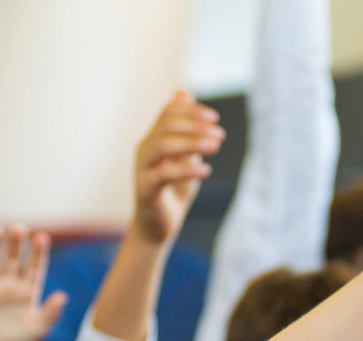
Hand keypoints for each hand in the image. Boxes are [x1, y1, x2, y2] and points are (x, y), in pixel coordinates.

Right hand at [0, 225, 65, 340]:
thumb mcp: (38, 328)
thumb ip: (51, 313)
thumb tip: (62, 297)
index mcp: (28, 291)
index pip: (35, 267)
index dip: (38, 252)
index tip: (41, 237)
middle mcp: (11, 285)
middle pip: (14, 259)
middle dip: (16, 244)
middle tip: (19, 228)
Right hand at [133, 90, 222, 243]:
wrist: (158, 225)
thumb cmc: (173, 189)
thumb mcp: (184, 155)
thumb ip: (185, 128)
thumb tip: (183, 92)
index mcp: (154, 138)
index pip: (169, 112)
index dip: (192, 111)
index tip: (214, 119)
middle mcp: (145, 149)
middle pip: (167, 125)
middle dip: (196, 126)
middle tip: (219, 135)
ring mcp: (142, 168)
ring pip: (164, 145)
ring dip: (192, 143)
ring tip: (215, 146)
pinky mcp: (145, 188)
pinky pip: (165, 174)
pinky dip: (187, 169)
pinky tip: (206, 170)